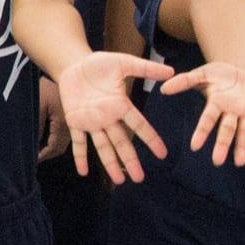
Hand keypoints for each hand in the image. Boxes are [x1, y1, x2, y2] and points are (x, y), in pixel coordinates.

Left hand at [49, 51, 173, 184]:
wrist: (73, 63)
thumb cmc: (99, 64)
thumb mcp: (124, 63)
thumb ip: (146, 68)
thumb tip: (171, 71)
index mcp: (121, 105)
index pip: (139, 126)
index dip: (151, 139)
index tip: (162, 154)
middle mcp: (108, 118)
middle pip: (121, 143)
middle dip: (130, 161)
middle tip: (140, 178)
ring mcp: (91, 121)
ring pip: (103, 146)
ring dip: (110, 164)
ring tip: (119, 181)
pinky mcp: (75, 121)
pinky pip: (78, 142)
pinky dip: (80, 156)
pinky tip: (84, 172)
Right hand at [160, 58, 244, 165]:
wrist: (240, 70)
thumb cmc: (219, 74)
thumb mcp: (202, 73)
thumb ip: (184, 81)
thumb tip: (163, 89)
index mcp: (217, 104)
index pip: (208, 120)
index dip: (202, 132)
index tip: (194, 146)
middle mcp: (232, 112)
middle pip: (227, 130)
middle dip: (223, 145)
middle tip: (217, 161)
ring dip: (243, 146)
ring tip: (239, 162)